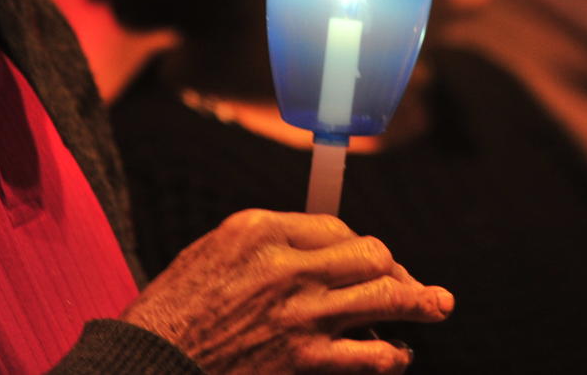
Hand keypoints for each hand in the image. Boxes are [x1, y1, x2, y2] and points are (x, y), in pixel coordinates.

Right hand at [122, 209, 452, 373]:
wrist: (148, 365)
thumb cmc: (174, 311)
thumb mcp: (212, 252)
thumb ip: (265, 242)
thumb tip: (315, 244)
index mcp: (261, 230)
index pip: (335, 226)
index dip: (358, 244)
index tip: (366, 260)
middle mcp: (287, 265)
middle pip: (370, 254)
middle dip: (393, 268)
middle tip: (405, 282)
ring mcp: (300, 314)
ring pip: (384, 297)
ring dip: (419, 302)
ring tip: (438, 305)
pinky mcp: (304, 361)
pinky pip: (370, 355)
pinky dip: (392, 356)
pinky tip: (398, 355)